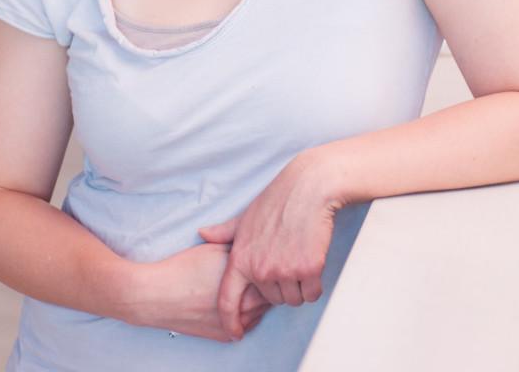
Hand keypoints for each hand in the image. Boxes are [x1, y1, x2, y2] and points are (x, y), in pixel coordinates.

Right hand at [126, 242, 270, 340]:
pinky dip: (248, 315)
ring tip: (248, 286)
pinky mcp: (224, 335)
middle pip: (270, 296)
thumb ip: (241, 249)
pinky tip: (240, 302)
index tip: (267, 259)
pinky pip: (247, 326)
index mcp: (246, 282)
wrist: (158, 295)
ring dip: (259, 301)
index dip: (269, 266)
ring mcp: (236, 324)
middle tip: (261, 271)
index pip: (271, 276)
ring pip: (260, 313)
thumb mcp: (216, 249)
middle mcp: (246, 307)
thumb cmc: (184, 269)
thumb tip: (256, 247)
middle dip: (267, 284)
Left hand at [199, 152, 339, 339]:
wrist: (309, 187)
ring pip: (292, 299)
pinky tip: (312, 260)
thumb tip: (203, 233)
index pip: (228, 300)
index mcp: (241, 258)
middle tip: (285, 259)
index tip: (234, 332)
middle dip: (279, 286)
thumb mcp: (245, 217)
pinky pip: (312, 293)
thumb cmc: (278, 199)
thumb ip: (224, 232)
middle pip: (270, 299)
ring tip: (298, 256)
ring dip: (298, 286)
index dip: (230, 320)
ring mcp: (284, 270)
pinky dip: (314, 283)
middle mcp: (260, 268)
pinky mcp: (309, 268)